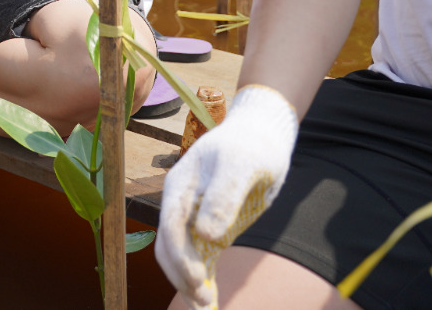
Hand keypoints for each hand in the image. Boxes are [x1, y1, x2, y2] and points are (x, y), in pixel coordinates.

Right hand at [157, 86, 298, 308]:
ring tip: (208, 307)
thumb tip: (205, 234)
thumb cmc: (251, 145)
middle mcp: (181, 205)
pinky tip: (212, 301)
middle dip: (182, 277)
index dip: (180, 257)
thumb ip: (223, 196)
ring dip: (189, 283)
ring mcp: (194, 218)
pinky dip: (203, 280)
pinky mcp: (211, 229)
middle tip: (205, 302)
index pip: (170, 227)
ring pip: (181, 257)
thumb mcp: (241, 164)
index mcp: (180, 187)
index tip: (198, 280)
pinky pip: (200, 259)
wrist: (262, 137)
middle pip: (170, 247)